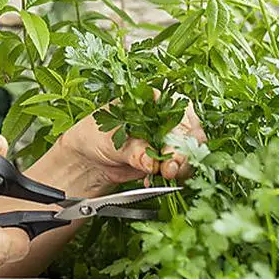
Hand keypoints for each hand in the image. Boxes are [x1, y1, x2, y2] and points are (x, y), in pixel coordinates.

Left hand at [56, 101, 205, 193]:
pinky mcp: (167, 158)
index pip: (179, 112)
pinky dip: (173, 176)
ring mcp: (169, 138)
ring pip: (190, 151)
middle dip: (183, 153)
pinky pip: (181, 167)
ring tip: (164, 175)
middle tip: (170, 169)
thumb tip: (152, 162)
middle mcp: (166, 116)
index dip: (179, 132)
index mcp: (153, 100)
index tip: (171, 152)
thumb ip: (134, 151)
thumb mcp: (111, 139)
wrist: (87, 158)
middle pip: (190, 133)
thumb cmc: (95, 136)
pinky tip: (154, 179)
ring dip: (182, 166)